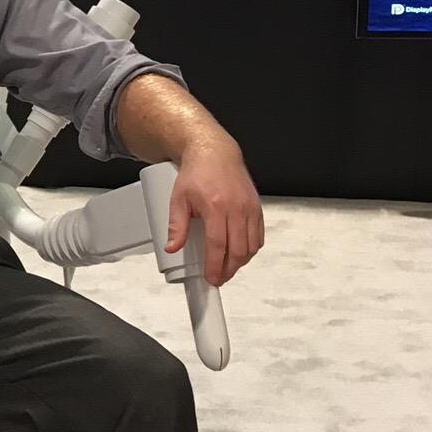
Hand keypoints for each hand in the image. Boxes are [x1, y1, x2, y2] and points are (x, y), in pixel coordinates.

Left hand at [165, 138, 263, 288]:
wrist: (215, 153)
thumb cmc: (196, 173)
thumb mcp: (178, 199)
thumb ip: (176, 226)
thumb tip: (172, 248)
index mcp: (216, 207)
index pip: (218, 245)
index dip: (215, 266)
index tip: (211, 278)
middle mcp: (237, 209)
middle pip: (238, 250)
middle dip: (229, 269)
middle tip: (219, 278)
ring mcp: (250, 208)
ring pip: (252, 245)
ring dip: (241, 261)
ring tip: (227, 268)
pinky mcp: (257, 207)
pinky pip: (259, 235)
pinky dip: (251, 248)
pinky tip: (240, 253)